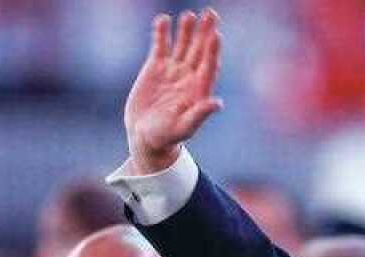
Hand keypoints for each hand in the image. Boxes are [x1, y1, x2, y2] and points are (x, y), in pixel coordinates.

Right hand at [124, 9, 222, 173]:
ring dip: (187, 30)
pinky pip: (161, 45)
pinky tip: (163, 20)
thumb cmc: (167, 136)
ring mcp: (173, 69)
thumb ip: (199, 114)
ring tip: (190, 15)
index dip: (213, 51)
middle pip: (199, 50)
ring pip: (182, 44)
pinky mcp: (156, 67)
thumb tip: (218, 103)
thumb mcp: (184, 127)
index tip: (216, 35)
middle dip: (205, 33)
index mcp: (199, 89)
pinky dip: (161, 33)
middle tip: (211, 13)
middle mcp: (189, 76)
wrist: (146, 136)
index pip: (209, 65)